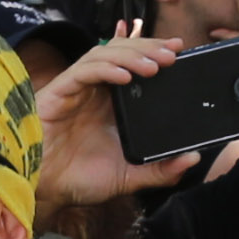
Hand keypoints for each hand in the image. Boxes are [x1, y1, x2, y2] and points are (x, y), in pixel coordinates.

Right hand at [32, 33, 197, 211]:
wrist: (46, 191)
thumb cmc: (80, 180)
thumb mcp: (129, 177)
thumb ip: (160, 170)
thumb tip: (192, 158)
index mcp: (112, 103)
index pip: (135, 64)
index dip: (155, 51)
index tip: (180, 50)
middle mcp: (96, 90)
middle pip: (122, 51)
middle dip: (148, 47)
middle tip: (173, 54)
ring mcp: (78, 89)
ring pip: (104, 54)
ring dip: (131, 54)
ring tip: (154, 65)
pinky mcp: (60, 92)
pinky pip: (84, 71)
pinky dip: (106, 69)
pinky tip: (125, 77)